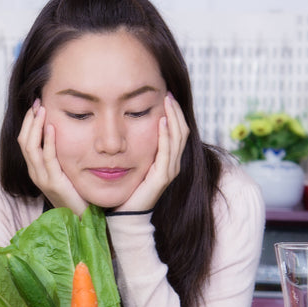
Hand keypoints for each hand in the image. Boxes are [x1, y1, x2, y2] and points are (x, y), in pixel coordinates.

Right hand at [17, 100, 87, 214]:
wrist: (82, 218)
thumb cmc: (77, 194)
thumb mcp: (65, 171)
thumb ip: (61, 156)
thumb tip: (64, 134)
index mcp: (36, 170)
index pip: (25, 142)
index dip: (28, 123)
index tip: (36, 106)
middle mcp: (35, 174)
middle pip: (23, 142)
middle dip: (29, 120)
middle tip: (37, 102)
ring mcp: (43, 179)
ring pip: (30, 148)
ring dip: (35, 126)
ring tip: (41, 110)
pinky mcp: (54, 183)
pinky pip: (47, 158)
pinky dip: (47, 141)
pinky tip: (51, 127)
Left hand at [116, 93, 189, 212]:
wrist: (126, 213)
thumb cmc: (128, 187)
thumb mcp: (135, 161)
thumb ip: (139, 147)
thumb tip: (131, 123)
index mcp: (168, 159)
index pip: (177, 131)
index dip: (174, 113)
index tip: (166, 95)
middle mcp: (172, 164)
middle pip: (181, 131)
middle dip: (175, 111)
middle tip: (168, 93)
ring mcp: (169, 171)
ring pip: (177, 138)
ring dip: (173, 118)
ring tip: (167, 102)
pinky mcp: (162, 178)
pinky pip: (167, 152)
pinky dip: (165, 136)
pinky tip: (161, 122)